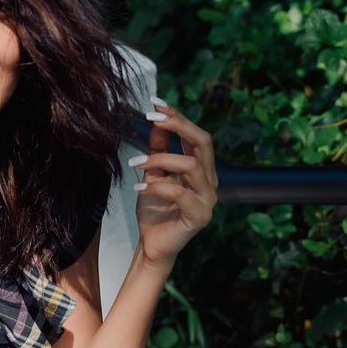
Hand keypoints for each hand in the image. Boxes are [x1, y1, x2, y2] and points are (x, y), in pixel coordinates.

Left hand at [129, 96, 218, 266]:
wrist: (153, 245)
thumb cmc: (155, 210)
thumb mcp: (153, 174)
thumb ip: (157, 150)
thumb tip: (156, 121)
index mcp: (202, 169)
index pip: (196, 135)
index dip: (178, 117)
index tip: (155, 103)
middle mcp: (210, 181)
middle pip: (203, 143)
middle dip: (178, 126)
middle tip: (152, 117)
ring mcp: (208, 199)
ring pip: (192, 165)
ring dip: (161, 158)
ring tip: (136, 163)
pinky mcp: (199, 216)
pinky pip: (180, 193)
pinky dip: (157, 186)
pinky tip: (139, 187)